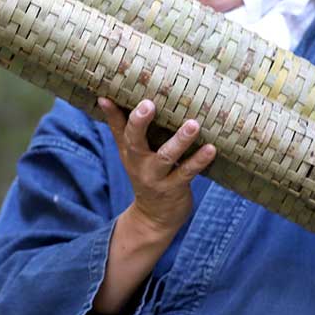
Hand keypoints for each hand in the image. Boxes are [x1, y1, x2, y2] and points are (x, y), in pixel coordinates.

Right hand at [98, 97, 215, 236]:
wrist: (154, 218)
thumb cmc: (145, 174)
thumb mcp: (129, 153)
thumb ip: (118, 126)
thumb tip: (103, 98)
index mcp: (129, 151)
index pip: (120, 129)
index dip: (115, 113)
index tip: (110, 96)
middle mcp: (139, 163)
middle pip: (135, 141)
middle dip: (140, 123)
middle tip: (149, 104)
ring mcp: (156, 177)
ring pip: (166, 156)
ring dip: (180, 140)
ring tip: (193, 124)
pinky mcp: (175, 188)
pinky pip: (187, 172)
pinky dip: (199, 161)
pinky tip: (211, 149)